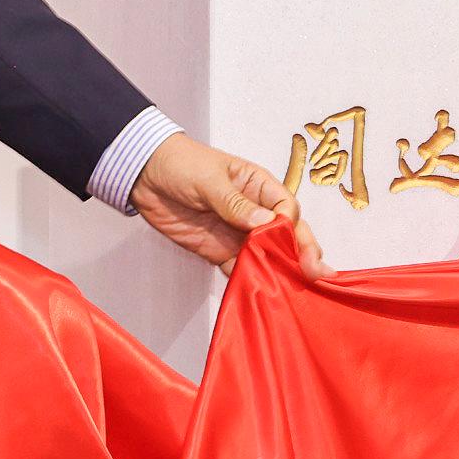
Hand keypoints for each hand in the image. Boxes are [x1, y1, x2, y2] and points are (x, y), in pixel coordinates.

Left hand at [132, 133, 323, 274]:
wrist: (144, 176)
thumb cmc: (182, 164)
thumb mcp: (209, 180)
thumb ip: (235, 203)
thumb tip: (265, 223)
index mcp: (259, 186)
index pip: (286, 207)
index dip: (291, 224)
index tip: (286, 237)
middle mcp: (255, 212)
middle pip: (286, 235)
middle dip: (301, 253)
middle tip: (315, 273)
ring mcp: (238, 234)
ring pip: (267, 256)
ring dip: (280, 272)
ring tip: (295, 291)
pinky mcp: (220, 251)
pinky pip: (240, 269)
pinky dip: (251, 282)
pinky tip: (262, 295)